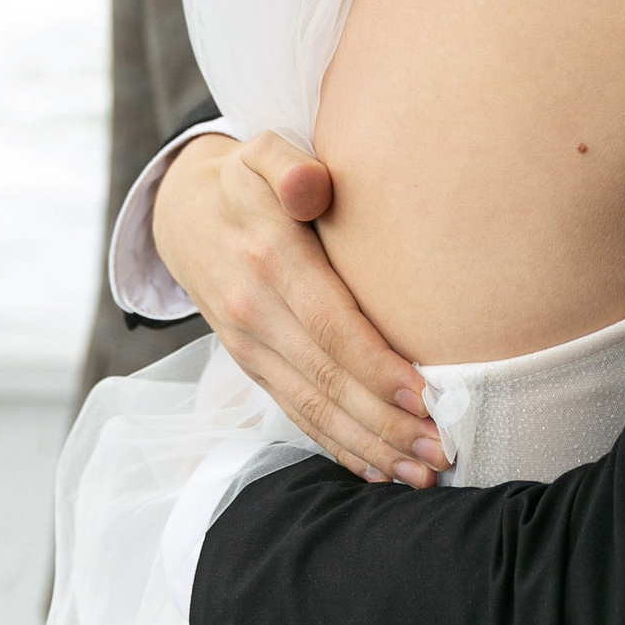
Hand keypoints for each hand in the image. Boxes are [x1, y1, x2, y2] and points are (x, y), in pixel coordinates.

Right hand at [153, 130, 451, 486]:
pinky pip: (294, 412)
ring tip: (422, 474)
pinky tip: (377, 468)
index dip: (376, 367)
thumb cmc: (244, 179)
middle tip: (443, 451)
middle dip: (387, 423)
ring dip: (369, 446)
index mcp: (268, 259)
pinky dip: (336, 446)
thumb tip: (312, 187)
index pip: (329, 324)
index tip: (426, 398)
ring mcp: (248, 345)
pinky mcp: (250, 364)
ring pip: (312, 408)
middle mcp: (254, 312)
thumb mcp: (261, 151)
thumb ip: (289, 164)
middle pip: (327, 380)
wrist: (181, 211)